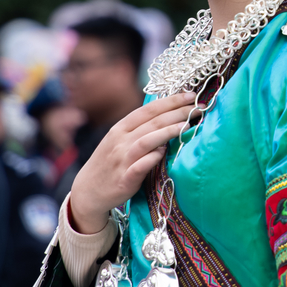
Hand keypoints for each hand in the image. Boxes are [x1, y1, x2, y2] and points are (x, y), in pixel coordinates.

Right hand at [69, 92, 194, 232]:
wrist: (87, 191)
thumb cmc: (110, 163)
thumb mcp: (119, 140)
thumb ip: (139, 129)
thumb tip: (168, 115)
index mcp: (121, 128)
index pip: (149, 109)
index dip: (171, 100)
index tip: (191, 95)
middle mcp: (121, 141)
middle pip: (152, 122)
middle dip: (178, 112)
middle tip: (198, 107)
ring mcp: (122, 160)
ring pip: (147, 140)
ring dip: (168, 131)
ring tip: (188, 125)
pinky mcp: (124, 179)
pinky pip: (139, 166)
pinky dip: (152, 158)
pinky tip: (163, 153)